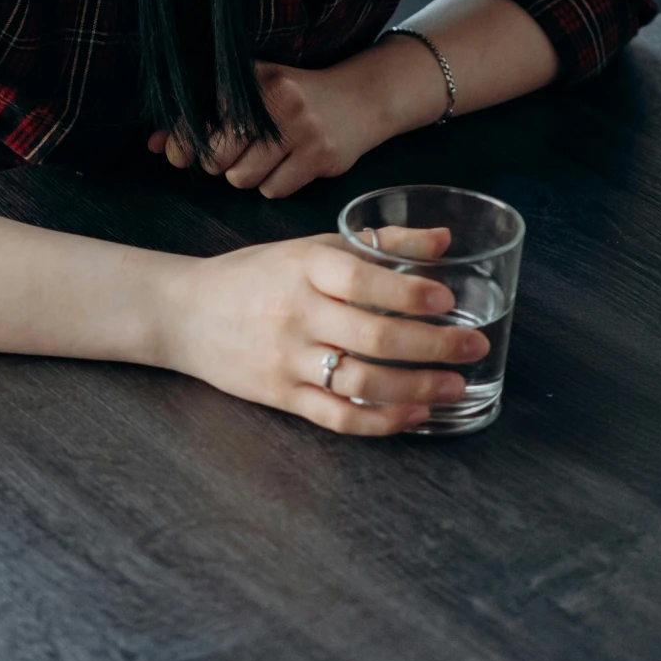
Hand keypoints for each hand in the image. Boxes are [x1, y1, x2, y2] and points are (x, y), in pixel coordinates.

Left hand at [147, 59, 390, 198]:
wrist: (360, 97)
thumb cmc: (293, 95)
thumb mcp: (250, 92)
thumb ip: (199, 117)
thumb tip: (153, 144)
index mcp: (252, 78)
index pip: (199, 120)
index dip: (182, 145)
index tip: (179, 154)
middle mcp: (276, 99)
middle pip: (217, 157)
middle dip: (218, 164)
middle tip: (233, 154)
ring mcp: (302, 128)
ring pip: (243, 179)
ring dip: (247, 175)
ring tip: (264, 157)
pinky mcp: (321, 156)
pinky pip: (273, 191)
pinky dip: (274, 185)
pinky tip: (288, 164)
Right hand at [163, 223, 487, 434]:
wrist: (186, 312)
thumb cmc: (258, 274)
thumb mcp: (312, 246)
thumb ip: (379, 243)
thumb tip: (445, 239)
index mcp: (304, 266)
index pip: (359, 278)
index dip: (406, 290)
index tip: (447, 298)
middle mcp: (295, 312)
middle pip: (370, 336)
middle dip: (431, 346)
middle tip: (474, 347)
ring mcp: (287, 359)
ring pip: (359, 381)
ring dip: (416, 388)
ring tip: (455, 386)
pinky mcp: (281, 397)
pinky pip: (337, 416)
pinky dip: (381, 420)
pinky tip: (414, 416)